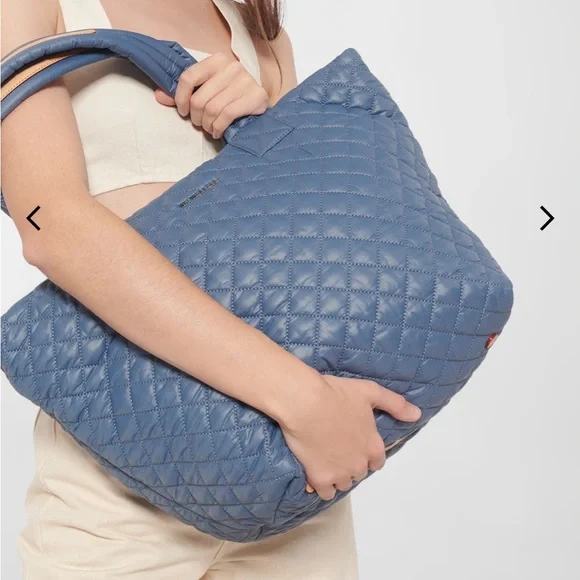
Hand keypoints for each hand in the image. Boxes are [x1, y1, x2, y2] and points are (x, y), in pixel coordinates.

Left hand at [155, 52, 268, 138]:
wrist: (261, 105)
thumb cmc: (230, 98)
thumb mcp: (207, 90)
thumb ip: (185, 93)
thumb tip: (159, 95)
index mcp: (217, 60)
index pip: (188, 77)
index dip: (181, 98)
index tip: (183, 111)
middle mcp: (232, 66)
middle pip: (200, 98)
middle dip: (196, 117)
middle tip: (200, 123)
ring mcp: (246, 81)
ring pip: (213, 109)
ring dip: (208, 124)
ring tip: (210, 128)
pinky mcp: (256, 96)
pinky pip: (227, 115)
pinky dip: (219, 127)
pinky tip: (218, 131)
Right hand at [278, 375, 421, 500]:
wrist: (305, 402)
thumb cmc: (337, 394)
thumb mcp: (370, 392)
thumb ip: (395, 405)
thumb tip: (417, 415)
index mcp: (373, 446)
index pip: (377, 462)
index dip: (367, 454)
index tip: (356, 444)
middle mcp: (359, 464)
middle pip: (359, 473)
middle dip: (351, 463)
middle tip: (337, 448)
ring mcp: (339, 473)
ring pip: (343, 484)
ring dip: (338, 475)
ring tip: (325, 458)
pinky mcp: (320, 478)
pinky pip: (326, 493)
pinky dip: (323, 486)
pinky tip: (316, 472)